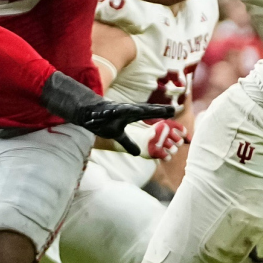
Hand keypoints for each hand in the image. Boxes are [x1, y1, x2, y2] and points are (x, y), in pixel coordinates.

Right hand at [40, 72, 173, 154]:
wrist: (86, 112)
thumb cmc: (103, 122)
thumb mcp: (117, 135)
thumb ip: (128, 142)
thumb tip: (137, 153)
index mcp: (129, 115)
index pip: (148, 113)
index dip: (161, 113)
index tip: (176, 111)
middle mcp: (124, 110)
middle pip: (143, 110)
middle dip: (156, 110)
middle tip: (170, 110)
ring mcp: (113, 110)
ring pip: (124, 110)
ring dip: (133, 110)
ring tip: (142, 110)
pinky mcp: (100, 112)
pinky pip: (105, 113)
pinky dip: (108, 113)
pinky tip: (111, 112)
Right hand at [127, 118, 188, 159]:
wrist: (138, 139)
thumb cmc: (156, 134)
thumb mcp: (167, 129)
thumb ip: (180, 134)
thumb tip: (191, 140)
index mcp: (165, 123)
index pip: (182, 130)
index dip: (183, 135)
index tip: (181, 136)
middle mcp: (162, 131)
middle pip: (179, 141)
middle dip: (178, 143)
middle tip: (171, 142)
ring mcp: (158, 141)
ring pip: (173, 150)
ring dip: (171, 150)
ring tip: (165, 148)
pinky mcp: (154, 151)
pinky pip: (167, 157)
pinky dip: (166, 156)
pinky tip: (162, 153)